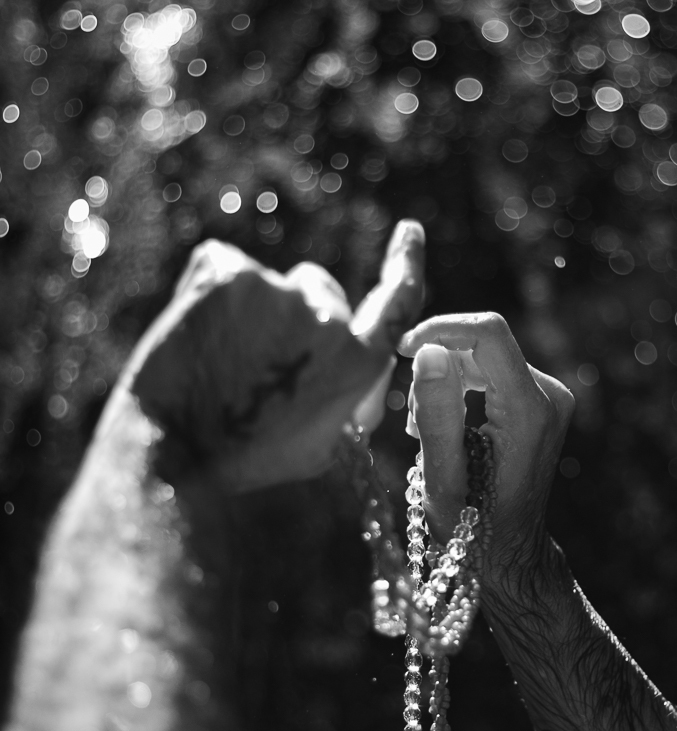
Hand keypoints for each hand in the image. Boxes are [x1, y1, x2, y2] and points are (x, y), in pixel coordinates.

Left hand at [131, 220, 424, 492]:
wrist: (172, 450)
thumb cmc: (247, 456)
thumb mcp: (323, 444)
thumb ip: (352, 392)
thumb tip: (370, 354)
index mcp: (356, 363)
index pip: (397, 300)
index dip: (405, 263)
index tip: (408, 233)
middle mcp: (325, 319)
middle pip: (321, 290)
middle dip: (299, 315)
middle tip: (258, 363)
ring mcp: (274, 289)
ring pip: (270, 283)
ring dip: (252, 308)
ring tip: (222, 359)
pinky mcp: (224, 272)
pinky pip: (224, 266)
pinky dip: (212, 291)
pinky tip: (197, 333)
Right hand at [399, 313, 573, 578]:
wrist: (509, 551)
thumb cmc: (470, 527)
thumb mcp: (442, 476)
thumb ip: (437, 412)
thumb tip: (428, 351)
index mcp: (529, 412)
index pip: (489, 334)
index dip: (441, 329)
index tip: (401, 349)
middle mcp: (550, 396)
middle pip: (484, 344)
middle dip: (439, 365)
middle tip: (412, 419)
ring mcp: (551, 398)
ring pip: (485, 356)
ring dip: (447, 380)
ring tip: (425, 430)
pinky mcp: (543, 401)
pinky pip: (494, 372)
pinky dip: (463, 387)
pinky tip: (447, 426)